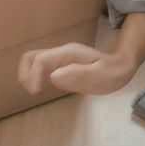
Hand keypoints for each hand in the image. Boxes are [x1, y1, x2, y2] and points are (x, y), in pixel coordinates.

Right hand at [18, 42, 141, 95]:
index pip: (41, 60)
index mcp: (69, 54)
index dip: (33, 75)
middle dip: (25, 73)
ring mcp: (59, 59)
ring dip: (27, 75)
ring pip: (33, 61)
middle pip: (31, 56)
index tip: (35, 92)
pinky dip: (34, 78)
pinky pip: (40, 68)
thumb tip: (53, 76)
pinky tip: (40, 89)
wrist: (120, 67)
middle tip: (31, 91)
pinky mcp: (59, 67)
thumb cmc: (112, 73)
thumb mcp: (101, 76)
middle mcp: (61, 54)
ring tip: (33, 91)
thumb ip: (79, 75)